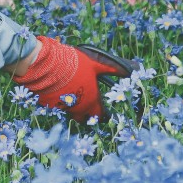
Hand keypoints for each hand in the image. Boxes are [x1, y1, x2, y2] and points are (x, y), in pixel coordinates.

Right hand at [11, 36, 130, 121]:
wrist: (45, 66)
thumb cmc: (74, 64)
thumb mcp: (97, 63)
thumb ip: (116, 68)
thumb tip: (137, 67)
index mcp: (93, 101)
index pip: (102, 116)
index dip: (105, 114)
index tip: (106, 111)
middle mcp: (79, 109)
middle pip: (87, 119)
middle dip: (89, 114)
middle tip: (90, 104)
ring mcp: (64, 109)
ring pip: (72, 113)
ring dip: (75, 108)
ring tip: (75, 95)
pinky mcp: (50, 105)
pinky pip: (59, 107)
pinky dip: (61, 102)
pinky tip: (60, 91)